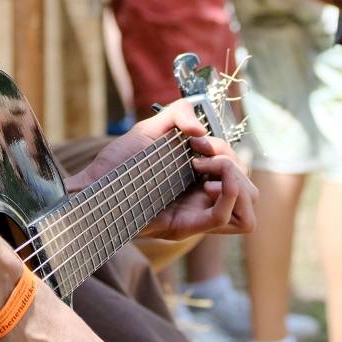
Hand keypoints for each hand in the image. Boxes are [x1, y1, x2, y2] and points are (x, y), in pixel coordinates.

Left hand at [64, 99, 255, 240]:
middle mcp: (202, 204)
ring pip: (248, 212)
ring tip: (203, 167)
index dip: (230, 158)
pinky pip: (225, 219)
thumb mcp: (150, 130)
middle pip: (252, 196)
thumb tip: (201, 127)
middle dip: (237, 168)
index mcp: (200, 185)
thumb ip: (178, 114)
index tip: (200, 143)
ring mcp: (195, 217)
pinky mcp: (184, 227)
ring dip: (236, 181)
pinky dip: (229, 195)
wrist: (89, 185)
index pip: (242, 181)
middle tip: (202, 157)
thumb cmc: (117, 163)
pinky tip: (207, 180)